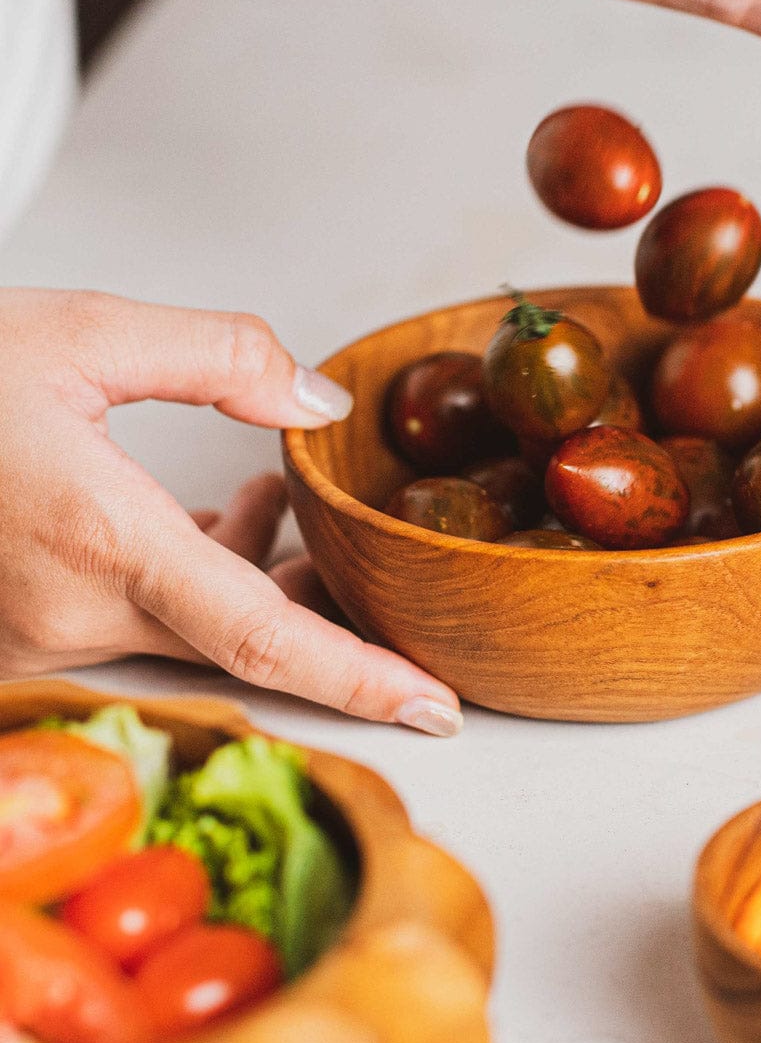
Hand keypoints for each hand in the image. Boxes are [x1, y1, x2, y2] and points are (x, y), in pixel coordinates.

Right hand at [0, 288, 461, 734]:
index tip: (438, 708)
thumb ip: (220, 357)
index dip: (359, 681)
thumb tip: (317, 405)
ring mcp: (46, 632)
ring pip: (203, 628)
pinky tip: (233, 514)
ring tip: (290, 509)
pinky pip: (153, 619)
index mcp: (97, 540)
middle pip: (248, 640)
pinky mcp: (31, 628)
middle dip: (327, 610)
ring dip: (266, 575)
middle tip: (378, 570)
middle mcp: (72, 611)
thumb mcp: (80, 334)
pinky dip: (208, 572)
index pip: (262, 638)